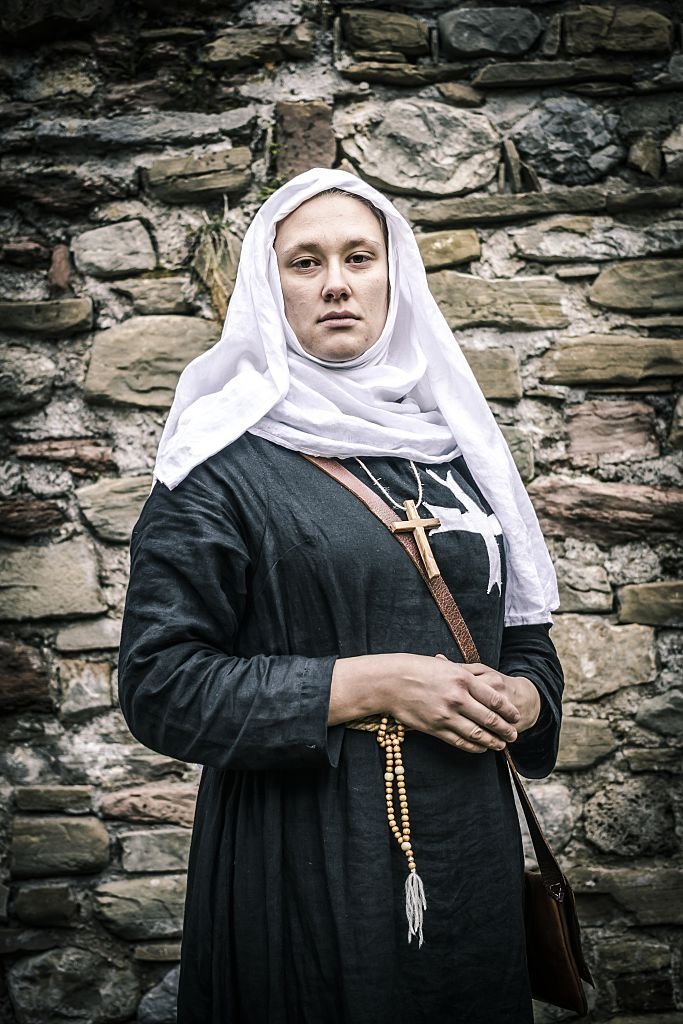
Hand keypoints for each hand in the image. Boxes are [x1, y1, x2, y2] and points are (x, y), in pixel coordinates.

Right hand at [329, 653, 540, 753]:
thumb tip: (484, 681)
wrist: (391, 681)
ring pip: (477, 734)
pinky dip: (473, 747)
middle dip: (505, 730)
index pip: (494, 699)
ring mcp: (446, 715)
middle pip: (490, 719)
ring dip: (492, 742)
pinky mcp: (435, 728)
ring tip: (501, 746)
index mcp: (463, 679)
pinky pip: (459, 741)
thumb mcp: (446, 665)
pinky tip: (481, 748)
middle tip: (513, 736)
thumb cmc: (418, 669)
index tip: (515, 717)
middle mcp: (457, 698)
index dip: (508, 711)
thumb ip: (466, 674)